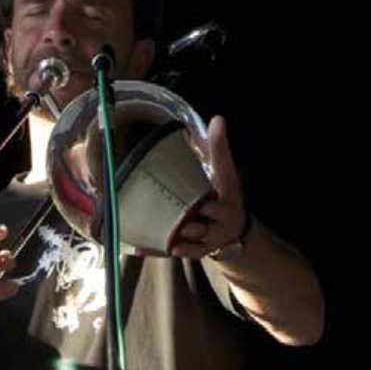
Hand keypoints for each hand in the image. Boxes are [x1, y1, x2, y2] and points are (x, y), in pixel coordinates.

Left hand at [170, 115, 246, 258]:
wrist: (232, 232)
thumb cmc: (223, 195)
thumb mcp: (226, 173)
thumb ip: (219, 148)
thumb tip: (218, 118)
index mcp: (225, 205)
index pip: (221, 205)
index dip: (215, 206)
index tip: (206, 204)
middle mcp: (216, 225)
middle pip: (204, 228)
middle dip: (194, 226)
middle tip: (183, 223)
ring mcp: (204, 241)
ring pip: (191, 243)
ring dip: (178, 240)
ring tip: (166, 238)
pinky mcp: (191, 250)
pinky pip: (172, 252)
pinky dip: (156, 251)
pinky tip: (138, 248)